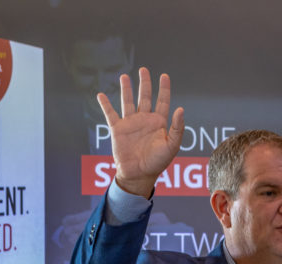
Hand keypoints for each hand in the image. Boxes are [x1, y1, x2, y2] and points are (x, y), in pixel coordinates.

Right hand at [97, 67, 184, 197]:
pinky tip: (101, 94)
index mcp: (159, 123)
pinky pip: (110, 114)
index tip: (164, 76)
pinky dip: (105, 104)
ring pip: (128, 102)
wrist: (138, 175)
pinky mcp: (118, 129)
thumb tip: (180, 109)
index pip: (162, 101)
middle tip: (143, 70)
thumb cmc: (157, 163)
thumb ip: (177, 128)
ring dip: (126, 89)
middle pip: (144, 97)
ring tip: (124, 76)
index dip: (164, 88)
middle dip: (144, 83)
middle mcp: (144, 120)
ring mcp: (130, 124)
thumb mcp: (171, 146)